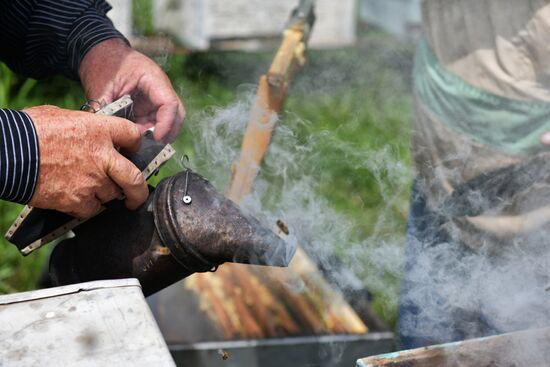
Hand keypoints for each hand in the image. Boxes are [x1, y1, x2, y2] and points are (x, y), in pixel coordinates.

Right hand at [25, 105, 148, 217]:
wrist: (7, 152)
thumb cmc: (28, 130)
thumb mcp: (62, 116)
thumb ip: (86, 128)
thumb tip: (92, 135)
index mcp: (100, 130)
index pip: (133, 136)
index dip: (135, 144)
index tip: (132, 152)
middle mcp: (102, 156)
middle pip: (135, 179)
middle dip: (139, 191)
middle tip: (136, 196)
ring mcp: (92, 180)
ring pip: (111, 195)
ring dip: (103, 195)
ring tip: (89, 189)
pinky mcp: (78, 200)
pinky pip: (92, 210)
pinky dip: (87, 208)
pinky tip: (77, 200)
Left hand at [79, 38, 184, 142]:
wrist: (100, 53)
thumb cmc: (103, 64)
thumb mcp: (101, 87)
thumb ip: (106, 110)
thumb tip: (110, 134)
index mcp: (153, 79)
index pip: (170, 104)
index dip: (166, 124)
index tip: (155, 138)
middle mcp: (160, 89)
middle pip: (177, 115)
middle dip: (168, 133)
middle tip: (152, 148)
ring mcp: (156, 98)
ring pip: (169, 121)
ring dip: (157, 135)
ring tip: (140, 146)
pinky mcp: (150, 106)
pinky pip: (155, 122)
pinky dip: (148, 133)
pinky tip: (136, 141)